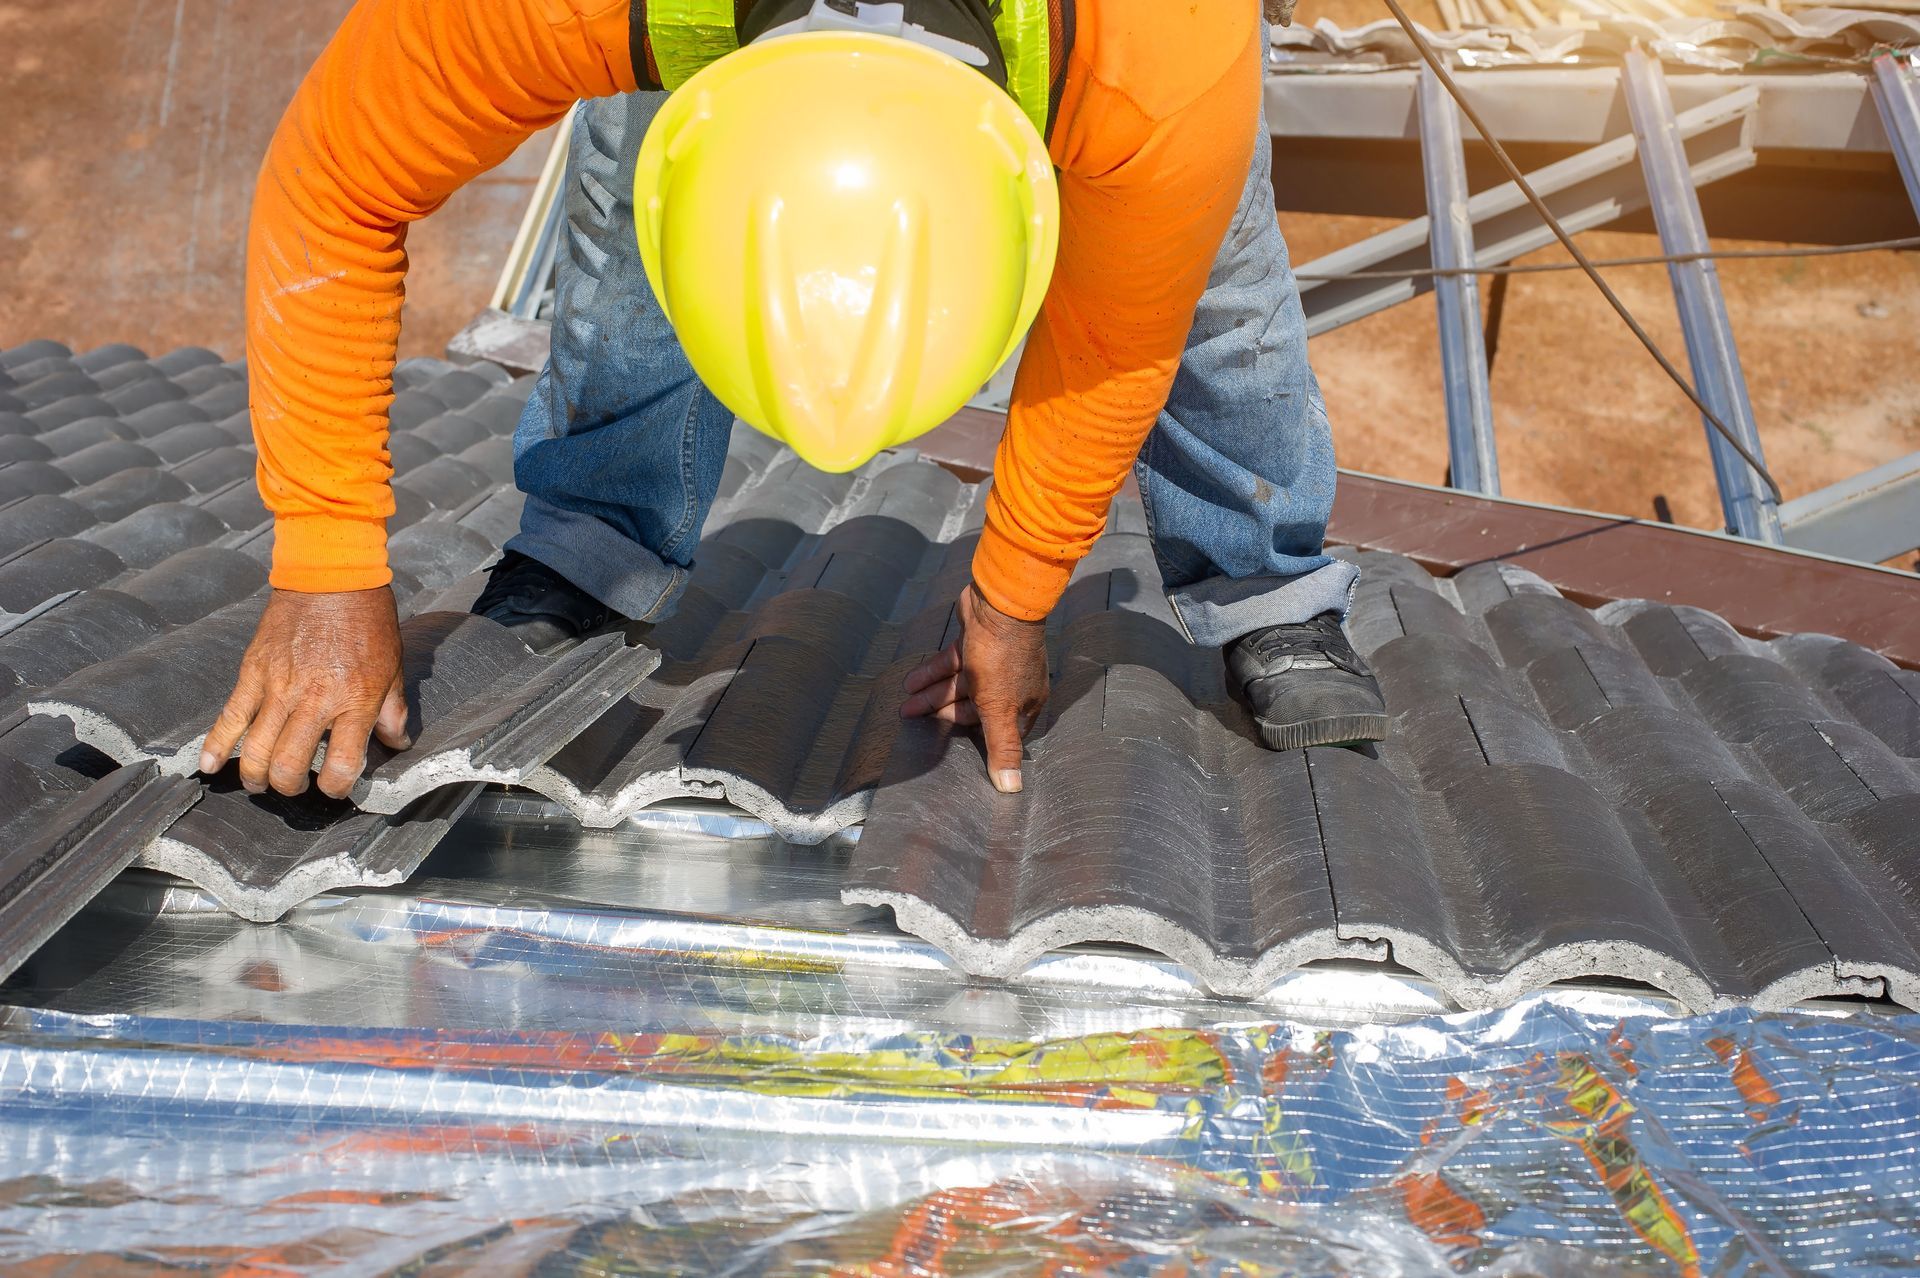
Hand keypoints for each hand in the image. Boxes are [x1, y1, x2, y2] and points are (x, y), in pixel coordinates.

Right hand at [199, 588, 410, 798]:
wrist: (331, 577)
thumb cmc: (368, 620)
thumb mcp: (393, 667)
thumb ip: (392, 711)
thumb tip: (395, 743)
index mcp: (354, 702)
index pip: (341, 765)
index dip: (338, 787)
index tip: (336, 787)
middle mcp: (313, 701)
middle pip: (290, 765)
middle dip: (290, 786)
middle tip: (294, 786)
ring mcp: (278, 688)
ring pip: (257, 749)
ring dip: (256, 775)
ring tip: (260, 782)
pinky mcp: (253, 672)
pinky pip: (230, 717)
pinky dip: (216, 746)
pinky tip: (209, 767)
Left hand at [901, 585, 1047, 793]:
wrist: (999, 604)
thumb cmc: (1004, 658)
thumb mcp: (1000, 707)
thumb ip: (1002, 747)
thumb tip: (1011, 789)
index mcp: (1022, 703)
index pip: (998, 731)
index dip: (975, 740)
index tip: (948, 750)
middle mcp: (1010, 684)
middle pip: (973, 707)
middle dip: (942, 714)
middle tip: (913, 721)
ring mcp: (991, 663)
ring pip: (958, 686)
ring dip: (931, 695)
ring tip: (904, 705)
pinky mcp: (974, 644)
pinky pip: (952, 665)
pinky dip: (932, 673)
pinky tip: (910, 682)